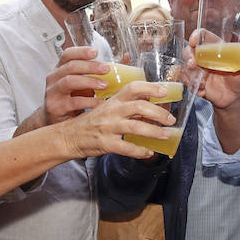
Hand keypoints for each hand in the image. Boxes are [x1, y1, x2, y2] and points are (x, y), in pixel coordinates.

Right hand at [41, 46, 110, 124]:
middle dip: (90, 66)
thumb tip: (126, 58)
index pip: (68, 54)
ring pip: (69, 81)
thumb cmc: (71, 99)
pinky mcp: (55, 107)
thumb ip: (100, 72)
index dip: (81, 51)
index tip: (95, 52)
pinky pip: (73, 102)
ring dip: (89, 81)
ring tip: (104, 85)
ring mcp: (53, 92)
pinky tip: (100, 103)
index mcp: (61, 69)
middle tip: (106, 69)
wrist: (55, 122)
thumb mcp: (83, 83)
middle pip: (71, 66)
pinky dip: (89, 101)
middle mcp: (54, 78)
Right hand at [59, 82, 175, 159]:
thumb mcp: (107, 108)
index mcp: (113, 100)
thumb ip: (125, 105)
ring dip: (154, 131)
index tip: (165, 91)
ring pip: (136, 126)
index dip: (150, 87)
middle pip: (139, 106)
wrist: (69, 137)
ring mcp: (108, 127)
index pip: (133, 88)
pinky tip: (149, 152)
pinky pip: (126, 147)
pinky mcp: (105, 143)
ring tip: (166, 135)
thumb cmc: (91, 123)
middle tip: (171, 120)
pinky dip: (140, 151)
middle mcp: (112, 111)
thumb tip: (149, 103)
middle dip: (158, 113)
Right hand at [186, 33, 239, 111]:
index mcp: (216, 49)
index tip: (194, 41)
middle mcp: (204, 57)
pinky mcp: (194, 82)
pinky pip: (186, 81)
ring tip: (200, 80)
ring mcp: (198, 69)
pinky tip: (202, 90)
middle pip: (189, 50)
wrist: (235, 99)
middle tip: (194, 64)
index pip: (202, 36)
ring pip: (186, 66)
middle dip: (189, 56)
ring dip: (190, 72)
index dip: (196, 36)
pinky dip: (192, 85)